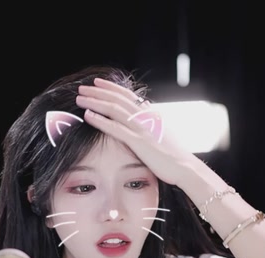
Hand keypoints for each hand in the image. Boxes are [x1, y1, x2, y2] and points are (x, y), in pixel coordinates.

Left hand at [76, 78, 201, 186]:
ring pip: (114, 109)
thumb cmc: (173, 154)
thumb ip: (151, 122)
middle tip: (82, 88)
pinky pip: (116, 128)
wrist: (185, 167)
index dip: (111, 87)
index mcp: (151, 113)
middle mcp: (146, 116)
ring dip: (95, 102)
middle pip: (117, 99)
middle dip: (98, 92)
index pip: (128, 95)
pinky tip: (88, 116)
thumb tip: (144, 113)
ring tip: (80, 99)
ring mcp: (142, 128)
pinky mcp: (139, 142)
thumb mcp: (162, 133)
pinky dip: (100, 120)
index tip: (97, 83)